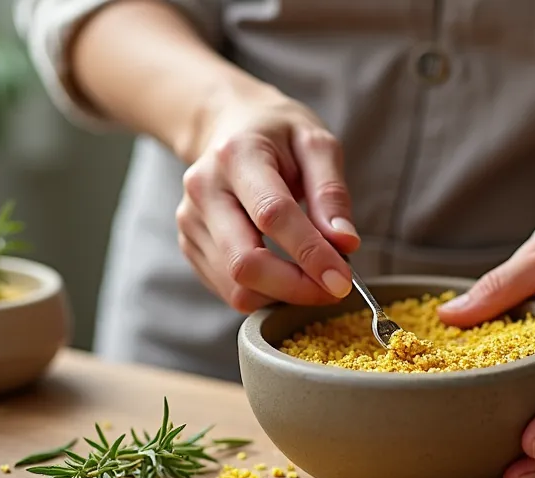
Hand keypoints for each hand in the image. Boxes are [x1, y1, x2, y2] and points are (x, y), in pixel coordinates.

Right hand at [176, 89, 359, 312]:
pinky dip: (265, 293)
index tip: (342, 281)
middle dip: (296, 288)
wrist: (229, 125)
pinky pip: (229, 290)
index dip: (310, 254)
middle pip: (244, 263)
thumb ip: (331, 193)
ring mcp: (191, 220)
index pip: (272, 216)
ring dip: (283, 295)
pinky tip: (286, 273)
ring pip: (236, 287)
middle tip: (334, 289)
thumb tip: (345, 245)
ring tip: (313, 277)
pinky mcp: (189, 244)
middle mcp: (204, 189)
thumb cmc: (278, 134)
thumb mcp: (316, 144)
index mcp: (237, 155)